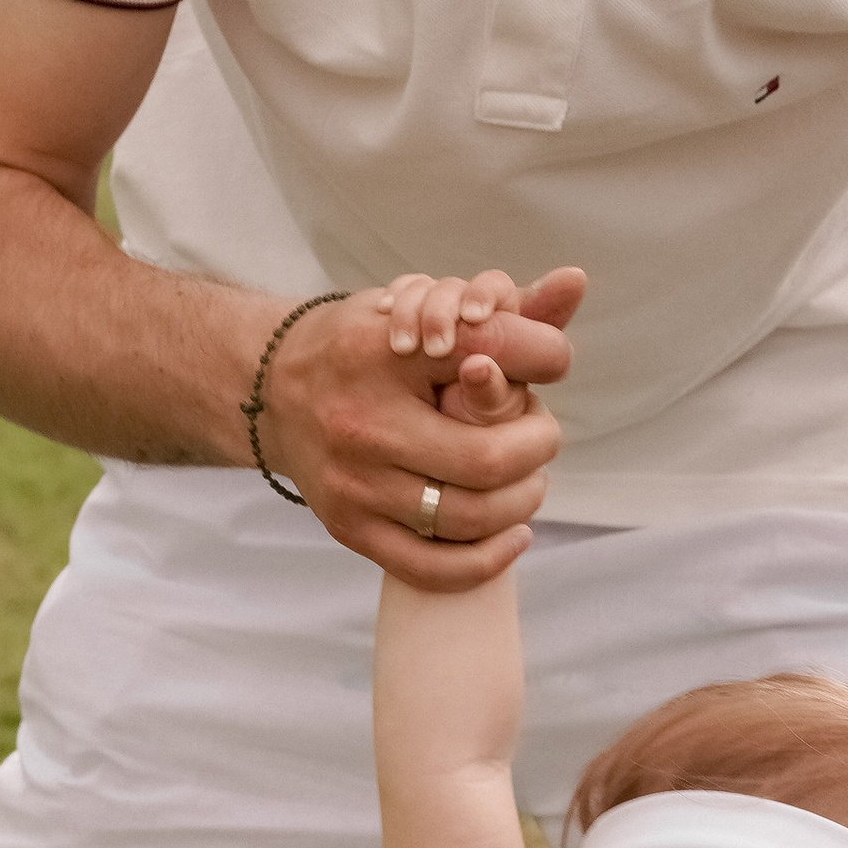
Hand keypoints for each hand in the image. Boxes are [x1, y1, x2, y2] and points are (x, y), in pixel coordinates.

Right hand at [261, 265, 585, 589]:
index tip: (552, 363)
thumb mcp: (419, 306)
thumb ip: (502, 307)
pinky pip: (432, 567)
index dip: (542, 359)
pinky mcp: (349, 528)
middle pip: (487, 460)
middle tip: (542, 435)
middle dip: (537, 448)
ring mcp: (353, 484)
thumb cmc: (363, 346)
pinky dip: (487, 559)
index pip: (490, 356)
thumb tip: (577, 281)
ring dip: (521, 502)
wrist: (271, 392)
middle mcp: (362, 424)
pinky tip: (513, 534)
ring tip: (529, 481)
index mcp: (382, 357)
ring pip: (467, 518)